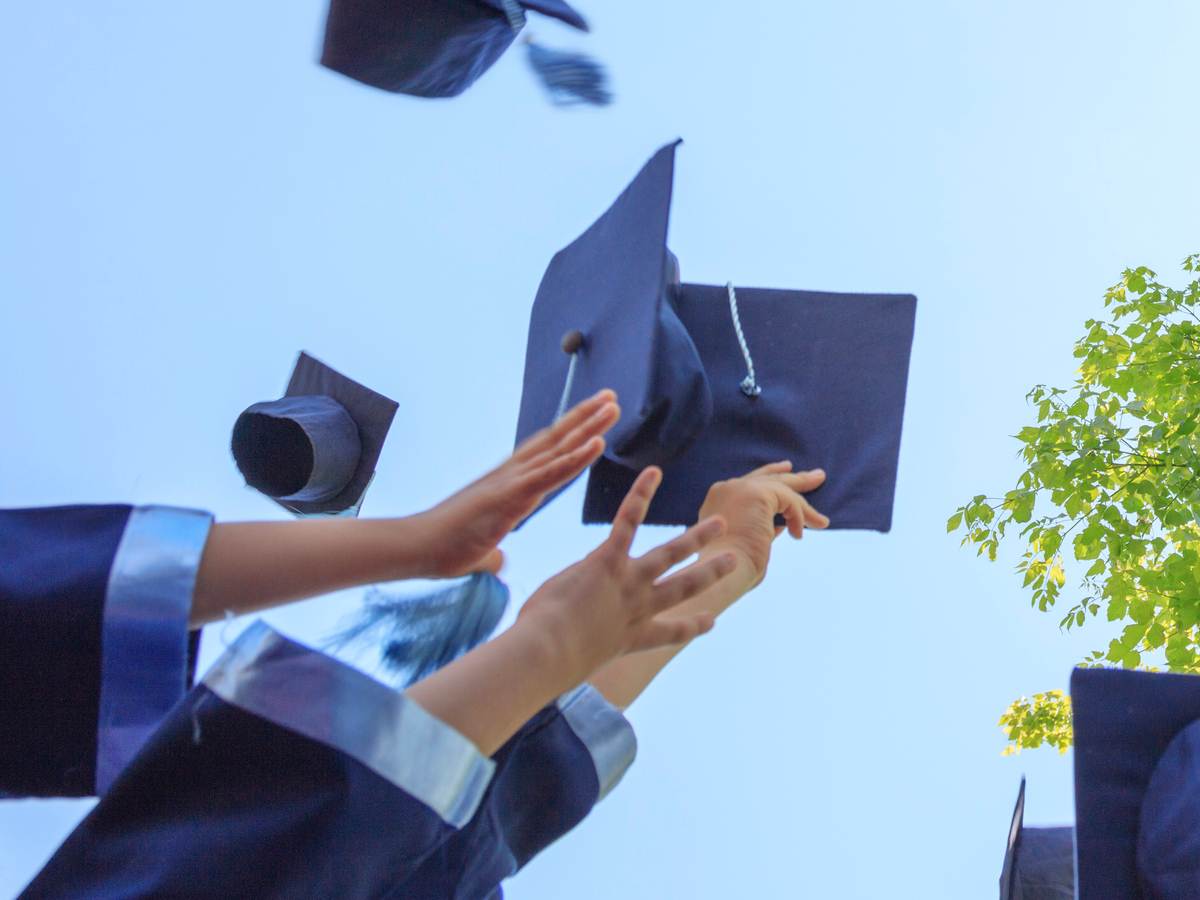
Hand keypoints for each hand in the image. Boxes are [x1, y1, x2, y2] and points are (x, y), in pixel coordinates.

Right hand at [416, 390, 619, 577]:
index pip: (546, 454)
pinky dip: (575, 457)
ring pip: (558, 450)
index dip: (570, 435)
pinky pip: (550, 474)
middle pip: (555, 441)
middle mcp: (512, 474)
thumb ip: (493, 553)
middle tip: (611, 398)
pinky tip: (597, 443)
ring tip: (612, 407)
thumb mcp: (480, 551)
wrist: (416, 547)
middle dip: (584, 419)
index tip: (591, 419)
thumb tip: (499, 563)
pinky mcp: (510, 495)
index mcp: (508, 484)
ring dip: (587, 428)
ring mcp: (512, 482)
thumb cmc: (444, 547)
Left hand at [517, 467, 736, 684]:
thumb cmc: (547, 664)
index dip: (693, 626)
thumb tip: (559, 626)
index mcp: (631, 639)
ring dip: (696, 537)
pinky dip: (641, 495)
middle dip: (711, 573)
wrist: (548, 653)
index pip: (670, 633)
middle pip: (684, 589)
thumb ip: (575, 638)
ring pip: (670, 554)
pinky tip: (653, 474)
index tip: (712, 619)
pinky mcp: (609, 561)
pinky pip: (629, 521)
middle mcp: (638, 609)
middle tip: (733, 560)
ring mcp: (628, 583)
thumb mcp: (569, 658)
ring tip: (718, 523)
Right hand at [697, 461, 828, 586]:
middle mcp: (726, 488)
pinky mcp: (756, 493)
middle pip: (767, 477)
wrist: (721, 573)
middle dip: (795, 479)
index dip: (772, 477)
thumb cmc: (731, 568)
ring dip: (804, 508)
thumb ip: (761, 527)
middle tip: (817, 476)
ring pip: (782, 488)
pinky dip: (799, 517)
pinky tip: (798, 535)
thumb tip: (782, 525)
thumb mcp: (746, 541)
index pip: (750, 482)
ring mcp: (740, 488)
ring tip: (822, 521)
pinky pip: (788, 500)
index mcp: (718, 499)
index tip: (789, 473)